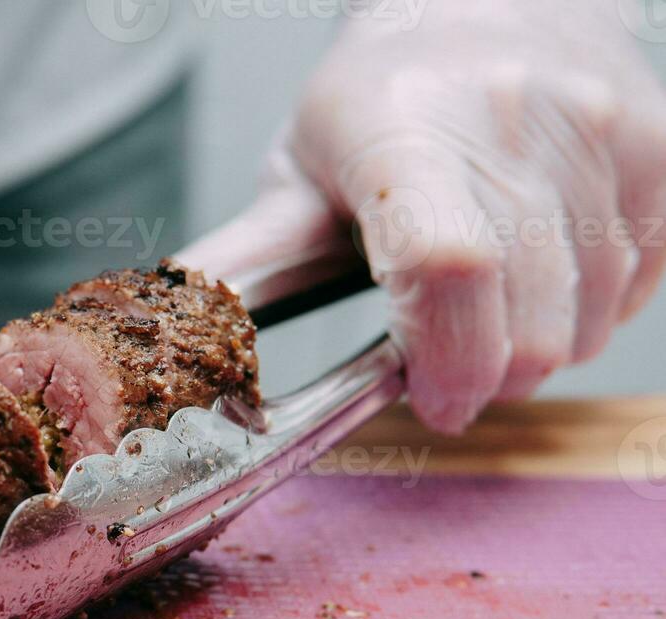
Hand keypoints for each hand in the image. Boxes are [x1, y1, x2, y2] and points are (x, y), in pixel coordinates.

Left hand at [179, 0, 665, 432]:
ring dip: (540, 346)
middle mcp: (510, 120)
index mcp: (401, 130)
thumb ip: (248, 261)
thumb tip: (180, 331)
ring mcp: (598, 129)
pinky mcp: (659, 146)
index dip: (447, 359)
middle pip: (530, 316)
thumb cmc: (380, 101)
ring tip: (492, 308)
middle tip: (451, 363)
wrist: (489, 6)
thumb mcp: (299, 172)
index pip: (448, 266)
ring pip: (591, 314)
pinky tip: (547, 272)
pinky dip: (596, 306)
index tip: (434, 399)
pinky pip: (642, 278)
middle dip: (488, 376)